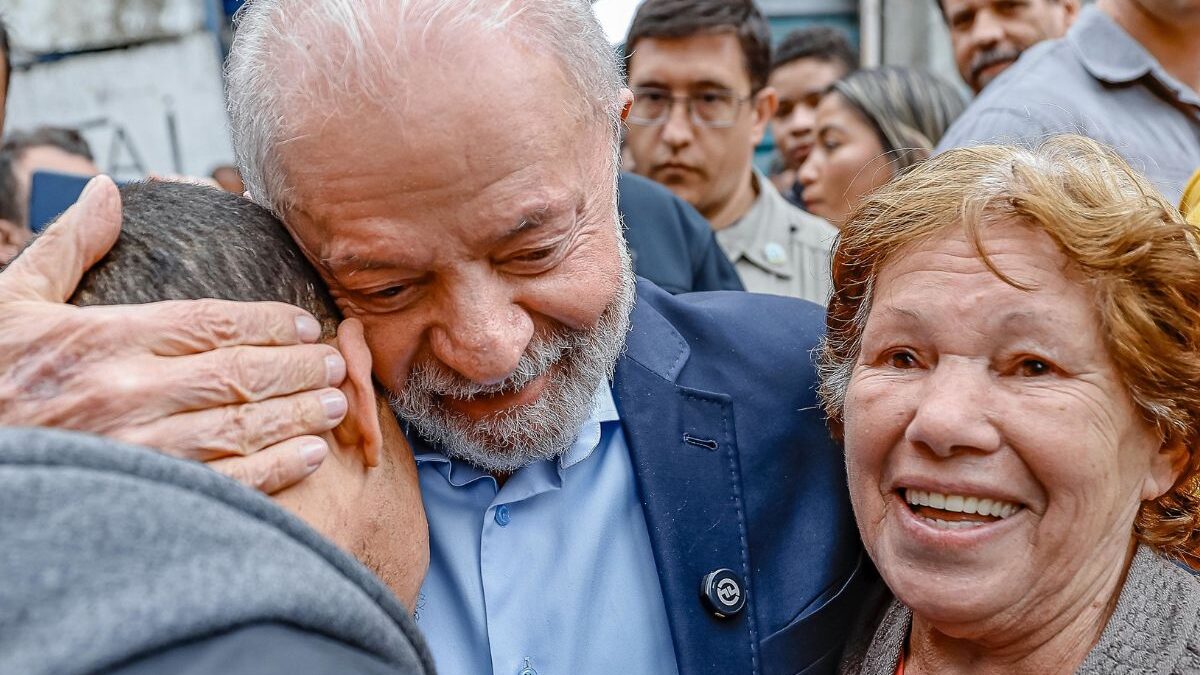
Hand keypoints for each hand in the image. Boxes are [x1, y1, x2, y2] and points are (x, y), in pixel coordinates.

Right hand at [0, 175, 347, 491]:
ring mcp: (138, 450)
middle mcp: (126, 393)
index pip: (208, 322)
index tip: (304, 323)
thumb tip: (106, 190)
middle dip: (295, 367)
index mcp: (102, 340)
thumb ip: (66, 248)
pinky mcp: (145, 499)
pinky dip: (275, 469)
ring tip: (337, 403)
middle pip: (237, 373)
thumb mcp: (9, 304)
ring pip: (241, 426)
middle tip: (333, 362)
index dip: (266, 322)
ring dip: (298, 414)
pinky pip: (225, 482)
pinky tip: (310, 456)